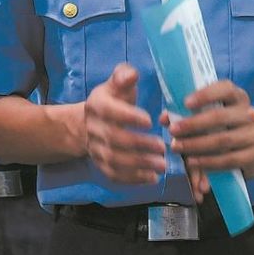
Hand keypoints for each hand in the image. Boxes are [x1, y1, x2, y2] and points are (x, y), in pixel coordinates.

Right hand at [81, 64, 165, 183]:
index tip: (150, 120)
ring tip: (162, 165)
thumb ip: (124, 76)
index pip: (109, 111)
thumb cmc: (114, 99)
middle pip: (114, 139)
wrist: (90, 123)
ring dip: (139, 165)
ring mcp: (95, 149)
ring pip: (114, 161)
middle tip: (163, 147)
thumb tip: (132, 75)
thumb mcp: (117, 83)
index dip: (128, 117)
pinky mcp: (101, 165)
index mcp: (96, 105)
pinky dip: (133, 179)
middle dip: (139, 145)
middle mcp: (93, 128)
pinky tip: (152, 178)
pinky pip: (114, 175)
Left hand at [165, 79, 253, 200]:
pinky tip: (193, 162)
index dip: (206, 94)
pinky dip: (208, 162)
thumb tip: (165, 118)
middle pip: (221, 116)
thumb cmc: (221, 129)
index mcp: (237, 97)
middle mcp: (249, 113)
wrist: (250, 152)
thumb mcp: (206, 118)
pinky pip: (229, 160)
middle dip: (193, 124)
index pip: (226, 89)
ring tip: (177, 148)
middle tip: (173, 131)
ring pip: (223, 140)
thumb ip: (185, 116)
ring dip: (196, 145)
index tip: (185, 103)